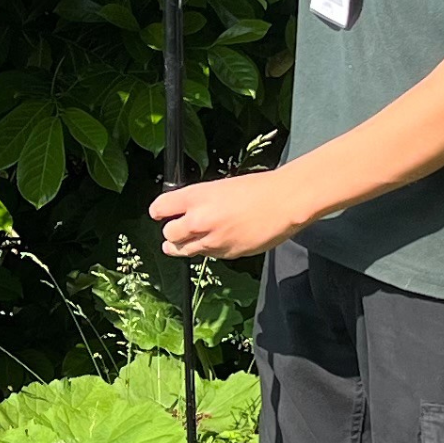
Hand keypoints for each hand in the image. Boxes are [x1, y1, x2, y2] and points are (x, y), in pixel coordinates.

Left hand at [150, 168, 314, 262]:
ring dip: (184, 245)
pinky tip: (218, 241)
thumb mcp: (219, 187)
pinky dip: (209, 250)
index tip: (159, 213)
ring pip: (184, 249)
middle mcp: (199, 219)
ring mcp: (212, 239)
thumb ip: (198, 201)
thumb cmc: (257, 189)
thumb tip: (183, 212)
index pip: (159, 208)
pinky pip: (208, 255)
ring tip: (187, 241)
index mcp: (196, 197)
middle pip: (168, 233)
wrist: (284, 201)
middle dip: (171, 232)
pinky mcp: (226, 253)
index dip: (158, 211)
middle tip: (176, 230)